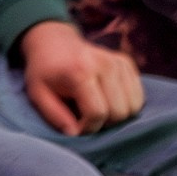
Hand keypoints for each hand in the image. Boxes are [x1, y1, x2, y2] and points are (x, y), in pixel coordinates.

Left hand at [18, 20, 145, 135]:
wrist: (52, 42)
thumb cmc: (44, 72)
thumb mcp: (37, 94)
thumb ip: (55, 116)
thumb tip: (75, 134)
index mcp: (80, 71)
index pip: (97, 113)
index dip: (88, 127)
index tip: (76, 126)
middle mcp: (104, 64)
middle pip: (119, 112)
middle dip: (103, 123)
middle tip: (86, 117)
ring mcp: (118, 62)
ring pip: (133, 107)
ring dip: (117, 115)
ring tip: (96, 109)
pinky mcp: (126, 63)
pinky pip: (139, 97)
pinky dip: (126, 105)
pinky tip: (108, 99)